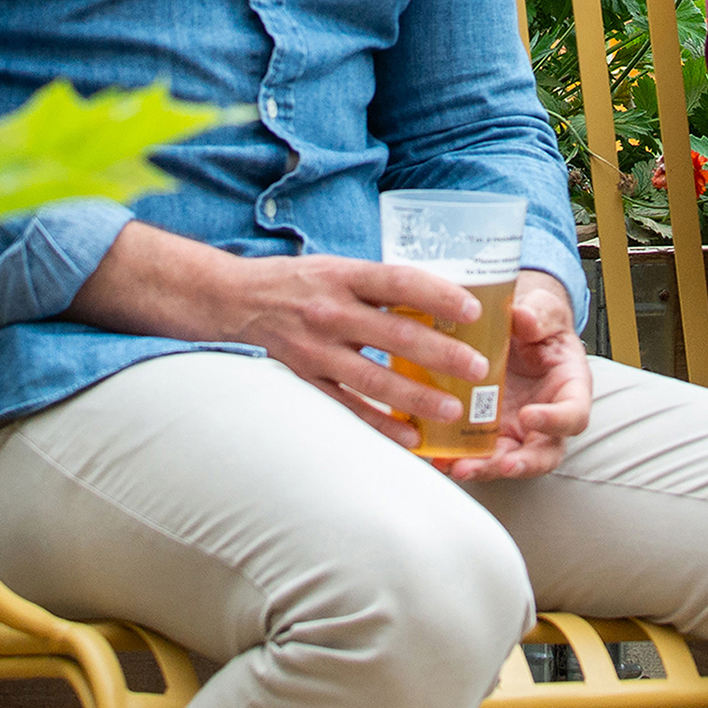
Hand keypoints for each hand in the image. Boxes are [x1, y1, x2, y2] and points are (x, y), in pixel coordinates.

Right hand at [69, 226, 497, 449]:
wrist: (230, 300)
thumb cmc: (296, 282)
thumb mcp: (335, 268)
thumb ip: (378, 286)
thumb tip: (439, 297)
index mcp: (341, 276)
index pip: (397, 282)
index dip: (437, 294)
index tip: (472, 310)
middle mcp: (328, 311)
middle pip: (393, 334)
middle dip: (440, 353)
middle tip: (477, 369)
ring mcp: (314, 349)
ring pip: (372, 378)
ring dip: (415, 397)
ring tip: (451, 411)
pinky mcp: (303, 378)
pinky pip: (345, 407)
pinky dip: (378, 424)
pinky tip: (409, 439)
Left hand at [444, 273, 593, 483]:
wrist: (516, 329)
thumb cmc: (538, 323)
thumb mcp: (543, 310)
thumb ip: (538, 314)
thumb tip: (523, 318)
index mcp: (570, 389)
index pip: (574, 415)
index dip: (555, 422)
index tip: (529, 417)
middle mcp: (547, 418)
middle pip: (544, 453)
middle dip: (522, 464)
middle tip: (501, 464)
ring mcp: (518, 430)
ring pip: (508, 460)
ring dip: (485, 468)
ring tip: (459, 467)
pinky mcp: (490, 432)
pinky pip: (477, 452)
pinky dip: (459, 457)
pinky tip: (437, 457)